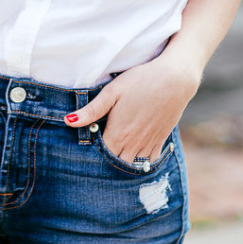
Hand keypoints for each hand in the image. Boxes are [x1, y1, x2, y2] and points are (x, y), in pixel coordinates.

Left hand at [66, 52, 200, 163]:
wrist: (175, 79)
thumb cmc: (140, 81)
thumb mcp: (112, 92)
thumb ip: (91, 110)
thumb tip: (68, 121)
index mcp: (117, 134)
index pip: (100, 156)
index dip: (92, 153)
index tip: (87, 146)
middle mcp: (133, 144)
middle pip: (115, 164)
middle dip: (107, 160)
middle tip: (100, 151)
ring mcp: (148, 144)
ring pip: (132, 164)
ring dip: (123, 161)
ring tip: (115, 151)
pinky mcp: (160, 140)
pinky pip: (149, 160)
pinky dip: (141, 160)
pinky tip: (135, 150)